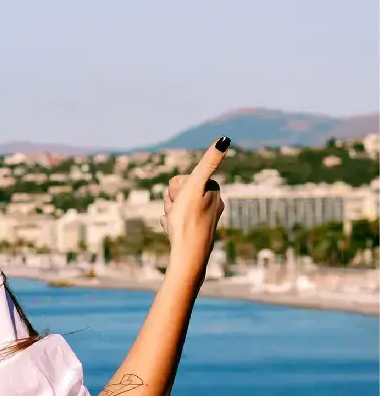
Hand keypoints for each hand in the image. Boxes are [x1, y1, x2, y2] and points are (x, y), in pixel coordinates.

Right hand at [162, 138, 228, 278]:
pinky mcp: (196, 232)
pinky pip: (175, 221)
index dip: (178, 189)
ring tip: (175, 224)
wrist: (188, 257)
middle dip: (173, 200)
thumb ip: (209, 162)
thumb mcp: (195, 186)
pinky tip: (174, 233)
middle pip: (179, 192)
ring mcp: (204, 220)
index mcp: (214, 192)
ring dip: (171, 212)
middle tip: (178, 214)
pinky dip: (172, 225)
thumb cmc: (189, 221)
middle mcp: (213, 205)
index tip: (184, 201)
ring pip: (176, 206)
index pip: (183, 179)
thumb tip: (225, 139)